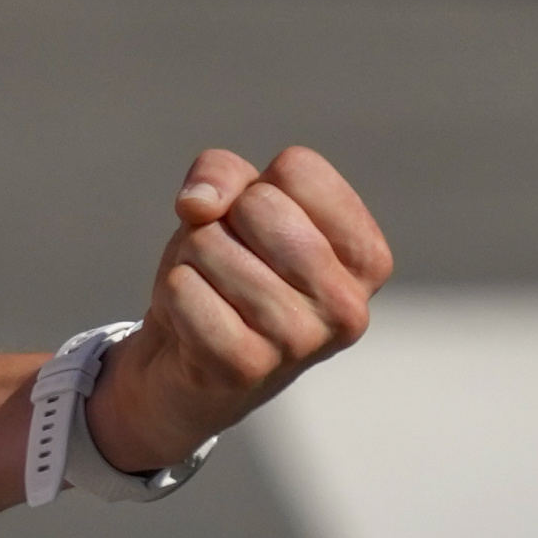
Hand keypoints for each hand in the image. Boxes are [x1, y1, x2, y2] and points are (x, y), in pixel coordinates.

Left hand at [83, 146, 390, 472]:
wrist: (183, 366)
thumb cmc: (224, 274)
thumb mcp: (230, 206)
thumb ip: (222, 172)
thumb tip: (199, 206)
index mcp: (367, 258)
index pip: (301, 170)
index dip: (255, 188)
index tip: (254, 230)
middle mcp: (348, 305)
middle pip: (259, 205)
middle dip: (220, 224)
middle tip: (224, 268)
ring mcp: (301, 342)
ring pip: (210, 245)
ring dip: (190, 262)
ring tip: (209, 297)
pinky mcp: (246, 367)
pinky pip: (183, 290)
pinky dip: (171, 296)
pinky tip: (191, 326)